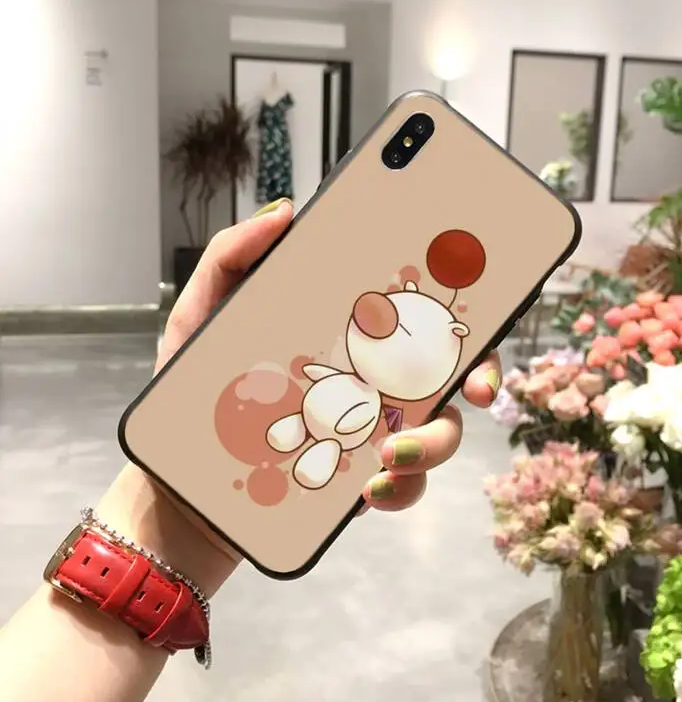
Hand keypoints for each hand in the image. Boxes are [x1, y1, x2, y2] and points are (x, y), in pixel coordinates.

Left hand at [158, 199, 501, 514]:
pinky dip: (402, 489)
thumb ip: (230, 258)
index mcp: (342, 336)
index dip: (454, 301)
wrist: (180, 487)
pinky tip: (370, 489)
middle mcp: (369, 380)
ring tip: (388, 453)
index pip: (410, 309)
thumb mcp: (197, 319)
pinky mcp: (361, 481)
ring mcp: (371, 431)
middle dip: (482, 372)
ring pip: (439, 430)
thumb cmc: (192, 397)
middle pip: (447, 368)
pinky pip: (406, 485)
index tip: (473, 306)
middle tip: (477, 388)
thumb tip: (285, 212)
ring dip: (435, 442)